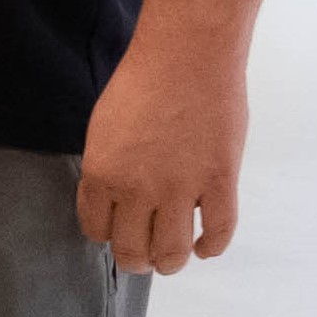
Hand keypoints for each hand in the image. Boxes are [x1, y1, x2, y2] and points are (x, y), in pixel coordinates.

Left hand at [80, 29, 246, 273]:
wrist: (187, 54)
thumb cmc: (143, 79)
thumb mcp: (104, 126)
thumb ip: (108, 167)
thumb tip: (115, 196)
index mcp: (103, 173)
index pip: (96, 228)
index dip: (107, 235)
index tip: (116, 233)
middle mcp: (137, 189)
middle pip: (132, 250)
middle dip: (136, 260)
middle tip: (143, 258)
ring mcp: (181, 188)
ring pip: (173, 252)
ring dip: (171, 262)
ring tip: (172, 258)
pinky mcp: (220, 181)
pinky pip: (218, 231)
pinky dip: (211, 246)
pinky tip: (206, 245)